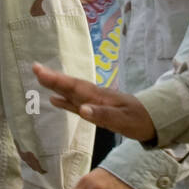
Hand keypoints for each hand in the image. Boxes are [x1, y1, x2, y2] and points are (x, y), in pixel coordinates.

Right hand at [32, 62, 156, 141]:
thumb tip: (82, 109)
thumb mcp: (123, 120)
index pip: (74, 86)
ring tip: (40, 78)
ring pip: (72, 92)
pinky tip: (55, 100)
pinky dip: (65, 100)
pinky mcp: (97, 109)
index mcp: (99, 97)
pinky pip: (76, 103)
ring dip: (56, 86)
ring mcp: (95, 102)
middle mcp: (95, 96)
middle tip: (34, 68)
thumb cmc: (139, 121)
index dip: (56, 79)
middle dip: (53, 78)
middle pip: (70, 86)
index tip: (40, 70)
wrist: (154, 121)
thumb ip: (103, 114)